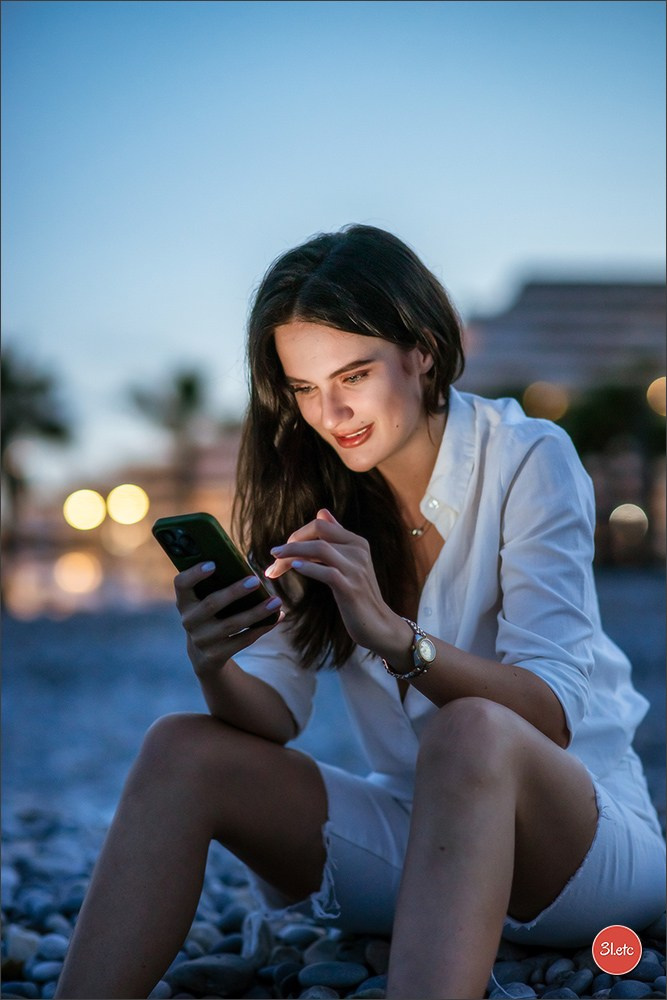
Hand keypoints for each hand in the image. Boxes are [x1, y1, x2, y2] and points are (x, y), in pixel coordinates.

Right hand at [174, 563, 283, 676]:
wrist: (204, 655)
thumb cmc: (211, 616)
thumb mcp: (205, 602)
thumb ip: (216, 586)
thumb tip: (248, 569)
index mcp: (184, 601)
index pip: (182, 584)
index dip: (195, 574)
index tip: (213, 564)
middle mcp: (189, 621)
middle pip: (211, 604)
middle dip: (234, 592)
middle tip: (256, 580)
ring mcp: (201, 640)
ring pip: (232, 624)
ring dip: (256, 612)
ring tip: (276, 601)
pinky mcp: (215, 656)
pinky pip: (243, 641)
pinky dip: (262, 628)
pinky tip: (276, 617)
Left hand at [265, 509, 400, 653]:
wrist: (378, 624)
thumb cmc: (359, 593)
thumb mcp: (350, 561)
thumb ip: (337, 537)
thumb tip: (321, 512)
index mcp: (357, 542)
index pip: (321, 525)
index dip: (297, 534)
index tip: (281, 550)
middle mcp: (358, 551)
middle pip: (318, 532)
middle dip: (291, 542)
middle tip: (274, 557)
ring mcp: (356, 570)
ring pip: (320, 549)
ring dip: (292, 554)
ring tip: (275, 562)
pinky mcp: (351, 589)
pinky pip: (327, 572)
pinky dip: (308, 568)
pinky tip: (295, 568)